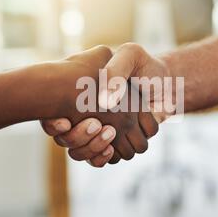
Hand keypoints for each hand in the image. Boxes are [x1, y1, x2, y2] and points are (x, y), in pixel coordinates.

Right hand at [40, 45, 157, 166]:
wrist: (165, 86)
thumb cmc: (144, 68)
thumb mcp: (131, 56)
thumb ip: (116, 70)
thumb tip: (103, 101)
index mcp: (78, 92)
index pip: (52, 113)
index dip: (52, 122)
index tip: (65, 121)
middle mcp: (81, 113)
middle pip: (63, 138)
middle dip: (78, 137)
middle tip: (97, 124)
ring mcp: (95, 130)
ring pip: (79, 152)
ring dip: (93, 147)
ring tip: (110, 133)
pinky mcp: (110, 144)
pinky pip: (98, 160)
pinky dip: (103, 157)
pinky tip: (113, 148)